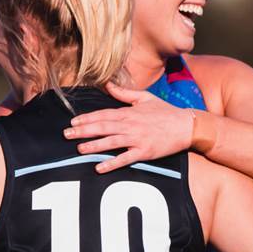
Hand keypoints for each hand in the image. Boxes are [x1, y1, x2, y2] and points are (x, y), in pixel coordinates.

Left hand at [64, 84, 198, 171]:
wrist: (186, 126)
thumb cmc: (166, 112)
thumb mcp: (144, 98)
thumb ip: (124, 93)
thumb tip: (107, 84)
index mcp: (129, 112)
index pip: (103, 114)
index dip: (87, 118)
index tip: (73, 121)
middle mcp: (130, 125)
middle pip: (103, 127)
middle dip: (83, 130)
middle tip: (66, 134)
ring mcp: (137, 139)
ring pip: (111, 142)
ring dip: (94, 145)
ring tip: (79, 148)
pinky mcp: (145, 152)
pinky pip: (125, 159)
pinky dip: (112, 163)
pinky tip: (99, 167)